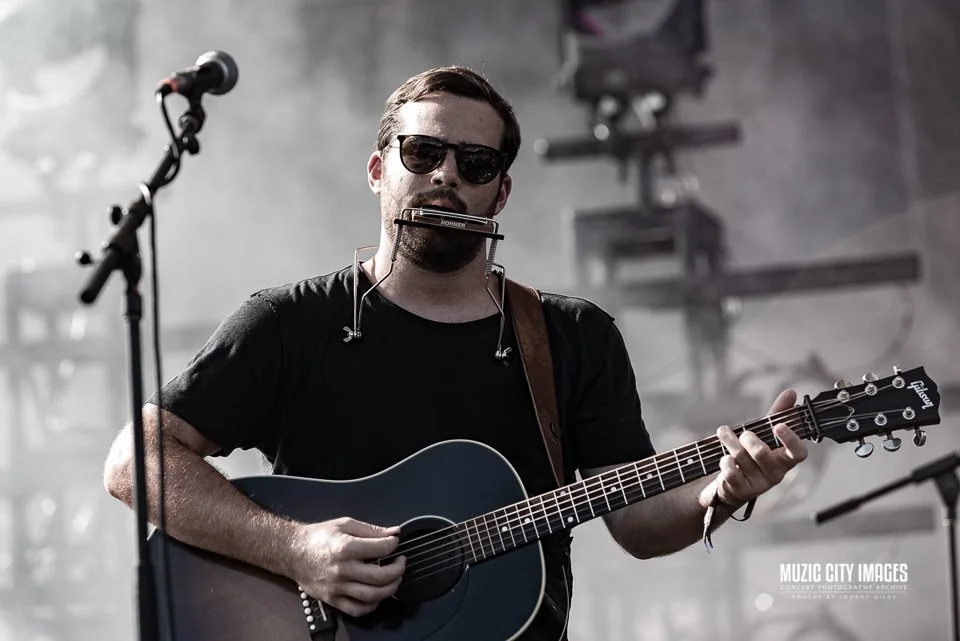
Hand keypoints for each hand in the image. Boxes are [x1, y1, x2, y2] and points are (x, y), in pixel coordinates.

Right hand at [289, 517, 405, 617]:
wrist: (292, 552)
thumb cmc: (319, 536)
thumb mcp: (344, 524)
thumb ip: (371, 530)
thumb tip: (394, 533)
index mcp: (345, 547)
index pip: (381, 549)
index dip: (393, 545)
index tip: (394, 543)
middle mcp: (342, 570)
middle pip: (380, 576)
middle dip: (398, 570)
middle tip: (401, 563)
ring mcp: (337, 587)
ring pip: (371, 596)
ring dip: (390, 589)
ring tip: (395, 579)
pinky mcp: (332, 599)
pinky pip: (357, 610)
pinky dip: (372, 605)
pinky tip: (377, 595)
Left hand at [711, 389, 807, 507]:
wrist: (733, 484)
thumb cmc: (753, 455)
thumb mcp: (765, 434)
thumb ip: (778, 414)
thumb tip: (791, 392)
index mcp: (785, 459)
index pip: (799, 453)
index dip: (791, 439)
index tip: (779, 425)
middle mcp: (775, 473)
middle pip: (762, 452)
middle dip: (747, 438)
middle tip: (743, 433)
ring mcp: (758, 484)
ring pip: (742, 457)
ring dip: (729, 441)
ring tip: (723, 433)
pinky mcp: (741, 490)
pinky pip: (730, 471)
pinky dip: (724, 460)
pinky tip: (724, 457)